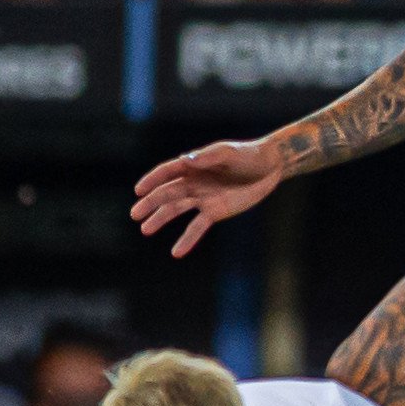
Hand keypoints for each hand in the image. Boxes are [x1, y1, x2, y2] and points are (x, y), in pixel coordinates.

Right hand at [131, 139, 285, 257]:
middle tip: (135, 215)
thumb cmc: (248, 155)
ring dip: (161, 219)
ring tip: (145, 229)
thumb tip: (186, 160)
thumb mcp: (229, 153)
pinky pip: (197, 227)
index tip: (138, 191)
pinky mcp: (215, 212)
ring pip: (176, 209)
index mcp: (194, 165)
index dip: (152, 180)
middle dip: (151, 203)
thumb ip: (208, 157)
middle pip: (167, 193)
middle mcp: (194, 182)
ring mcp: (203, 198)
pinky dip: (187, 239)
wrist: (269, 167)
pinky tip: (176, 252)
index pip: (167, 172)